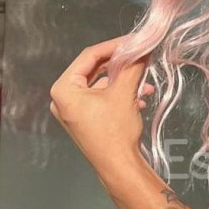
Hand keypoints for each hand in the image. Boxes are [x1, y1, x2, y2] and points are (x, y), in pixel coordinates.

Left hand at [49, 36, 154, 177]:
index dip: (113, 46)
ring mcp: (72, 111)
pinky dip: (119, 95)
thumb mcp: (124, 93)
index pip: (89, 56)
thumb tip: (142, 47)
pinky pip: (101, 100)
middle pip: (94, 70)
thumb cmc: (115, 130)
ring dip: (123, 82)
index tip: (134, 41)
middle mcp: (62, 99)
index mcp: (64, 89)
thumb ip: (132, 66)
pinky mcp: (83, 121)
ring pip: (100, 86)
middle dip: (120, 65)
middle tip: (140, 57)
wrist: (119, 168)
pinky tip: (140, 98)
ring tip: (145, 83)